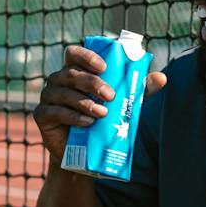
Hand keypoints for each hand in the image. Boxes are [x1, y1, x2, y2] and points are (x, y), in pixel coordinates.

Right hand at [30, 45, 166, 164]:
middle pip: (71, 73)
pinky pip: (55, 112)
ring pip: (64, 93)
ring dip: (85, 102)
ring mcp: (48, 97)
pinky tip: (88, 123)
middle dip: (92, 83)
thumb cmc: (103, 121)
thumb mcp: (123, 104)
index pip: (73, 53)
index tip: (103, 66)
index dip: (86, 56)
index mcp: (75, 71)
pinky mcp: (42, 116)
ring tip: (103, 114)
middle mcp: (58, 80)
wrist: (84, 153)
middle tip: (111, 96)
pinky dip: (73, 116)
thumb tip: (162, 78)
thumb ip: (139, 90)